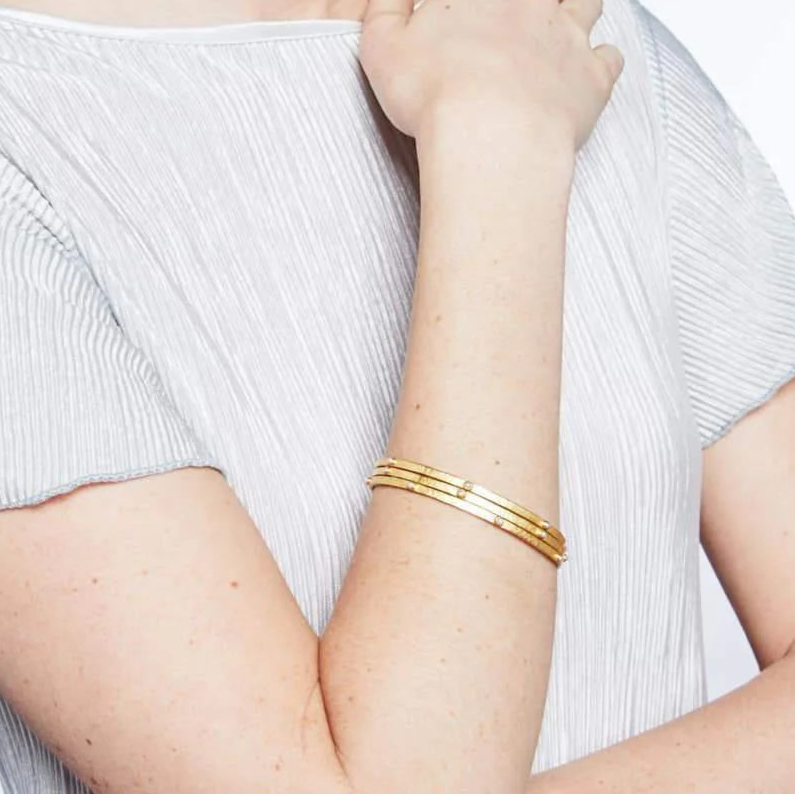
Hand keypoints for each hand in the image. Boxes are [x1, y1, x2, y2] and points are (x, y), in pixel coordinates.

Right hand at [360, 0, 622, 148]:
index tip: (473, 10)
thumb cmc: (436, 95)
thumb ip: (385, 10)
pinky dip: (603, 60)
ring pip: (586, 2)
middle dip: (533, 0)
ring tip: (563, 19)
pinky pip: (608, 60)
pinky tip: (592, 65)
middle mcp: (530, 3)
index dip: (475, 0)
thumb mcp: (383, 46)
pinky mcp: (589, 80)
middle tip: (523, 11)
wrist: (488, 137)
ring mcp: (566, 38)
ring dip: (577, 6)